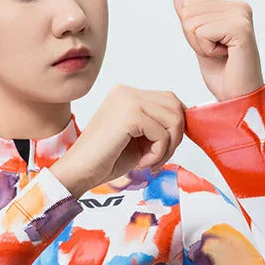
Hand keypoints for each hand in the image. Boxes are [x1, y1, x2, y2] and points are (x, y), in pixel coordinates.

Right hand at [51, 84, 185, 196]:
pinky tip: (141, 163)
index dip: (176, 125)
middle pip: (175, 106)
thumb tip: (185, 123)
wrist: (79, 172)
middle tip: (160, 158)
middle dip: (176, 137)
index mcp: (126, 94)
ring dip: (167, 148)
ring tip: (150, 162)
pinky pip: (162, 134)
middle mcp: (126, 92)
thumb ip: (157, 125)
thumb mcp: (138, 138)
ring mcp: (127, 100)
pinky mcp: (129, 115)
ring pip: (173, 119)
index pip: (169, 100)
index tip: (166, 149)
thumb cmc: (104, 159)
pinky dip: (158, 154)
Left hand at [172, 0, 264, 101]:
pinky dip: (206, 50)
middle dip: (194, 39)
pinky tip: (225, 57)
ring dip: (201, 46)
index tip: (213, 47)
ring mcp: (241, 16)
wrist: (237, 98)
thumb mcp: (198, 40)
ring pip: (192, 22)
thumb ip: (189, 16)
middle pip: (188, 12)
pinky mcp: (240, 29)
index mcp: (231, 6)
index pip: (189, 6)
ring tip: (221, 55)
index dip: (192, 33)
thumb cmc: (221, 74)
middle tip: (216, 53)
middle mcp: (239, 7)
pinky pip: (202, 33)